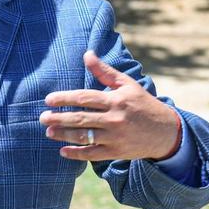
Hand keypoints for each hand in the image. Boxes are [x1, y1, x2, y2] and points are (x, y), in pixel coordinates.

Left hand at [40, 50, 180, 161]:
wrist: (167, 131)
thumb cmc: (143, 104)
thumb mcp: (127, 84)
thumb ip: (104, 71)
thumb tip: (87, 54)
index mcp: (116, 100)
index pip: (85, 98)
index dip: (65, 98)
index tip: (48, 100)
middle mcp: (115, 118)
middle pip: (81, 118)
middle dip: (59, 118)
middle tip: (42, 117)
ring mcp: (116, 137)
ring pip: (84, 137)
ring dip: (64, 135)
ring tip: (48, 132)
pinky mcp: (117, 152)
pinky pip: (93, 154)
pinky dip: (77, 154)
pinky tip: (62, 151)